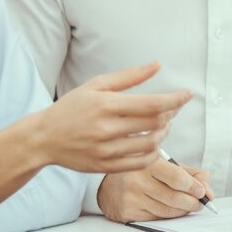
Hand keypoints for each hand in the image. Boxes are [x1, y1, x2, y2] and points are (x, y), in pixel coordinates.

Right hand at [35, 62, 192, 173]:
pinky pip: (141, 163)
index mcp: (105, 105)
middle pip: (155, 124)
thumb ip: (129, 76)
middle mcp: (107, 129)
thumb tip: (157, 65)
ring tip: (163, 124)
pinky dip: (154, 152)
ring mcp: (107, 150)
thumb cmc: (71, 108)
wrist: (44, 138)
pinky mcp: (106, 166)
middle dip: (171, 114)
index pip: (151, 104)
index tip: (187, 94)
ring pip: (151, 144)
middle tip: (173, 108)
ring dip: (164, 133)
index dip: (174, 100)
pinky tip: (152, 142)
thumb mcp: (96, 85)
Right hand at [97, 159, 211, 222]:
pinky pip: (157, 219)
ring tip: (187, 205)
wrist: (109, 186)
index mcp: (147, 163)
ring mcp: (132, 198)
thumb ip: (188, 174)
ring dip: (183, 211)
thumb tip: (208, 191)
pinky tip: (169, 209)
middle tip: (200, 202)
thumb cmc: (140, 174)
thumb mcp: (163, 165)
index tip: (202, 191)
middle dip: (193, 202)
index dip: (194, 186)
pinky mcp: (128, 213)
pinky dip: (169, 216)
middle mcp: (137, 180)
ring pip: (168, 211)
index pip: (177, 178)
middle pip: (175, 198)